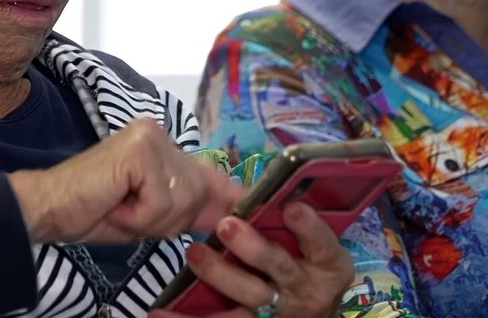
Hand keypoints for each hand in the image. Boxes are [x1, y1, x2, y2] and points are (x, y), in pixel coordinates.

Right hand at [8, 117, 243, 243]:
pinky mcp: (140, 151)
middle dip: (171, 219)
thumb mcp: (152, 213)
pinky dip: (139, 217)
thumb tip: (235, 201)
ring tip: (121, 209)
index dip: (222, 197)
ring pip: (182, 200)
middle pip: (197, 193)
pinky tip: (115, 205)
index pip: (207, 172)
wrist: (49, 209)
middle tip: (133, 215)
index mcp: (162, 144)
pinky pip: (162, 202)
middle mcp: (159, 133)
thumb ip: (189, 204)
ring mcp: (150, 138)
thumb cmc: (94, 211)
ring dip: (151, 221)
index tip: (236, 206)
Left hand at [152, 202, 352, 317]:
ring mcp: (277, 311)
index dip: (310, 228)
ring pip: (249, 295)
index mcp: (328, 263)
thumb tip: (257, 182)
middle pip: (281, 268)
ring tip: (194, 253)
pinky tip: (159, 313)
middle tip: (227, 225)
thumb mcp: (313, 246)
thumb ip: (290, 220)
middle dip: (254, 248)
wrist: (307, 312)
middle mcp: (306, 289)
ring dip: (220, 274)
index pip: (323, 244)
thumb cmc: (306, 263)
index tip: (291, 207)